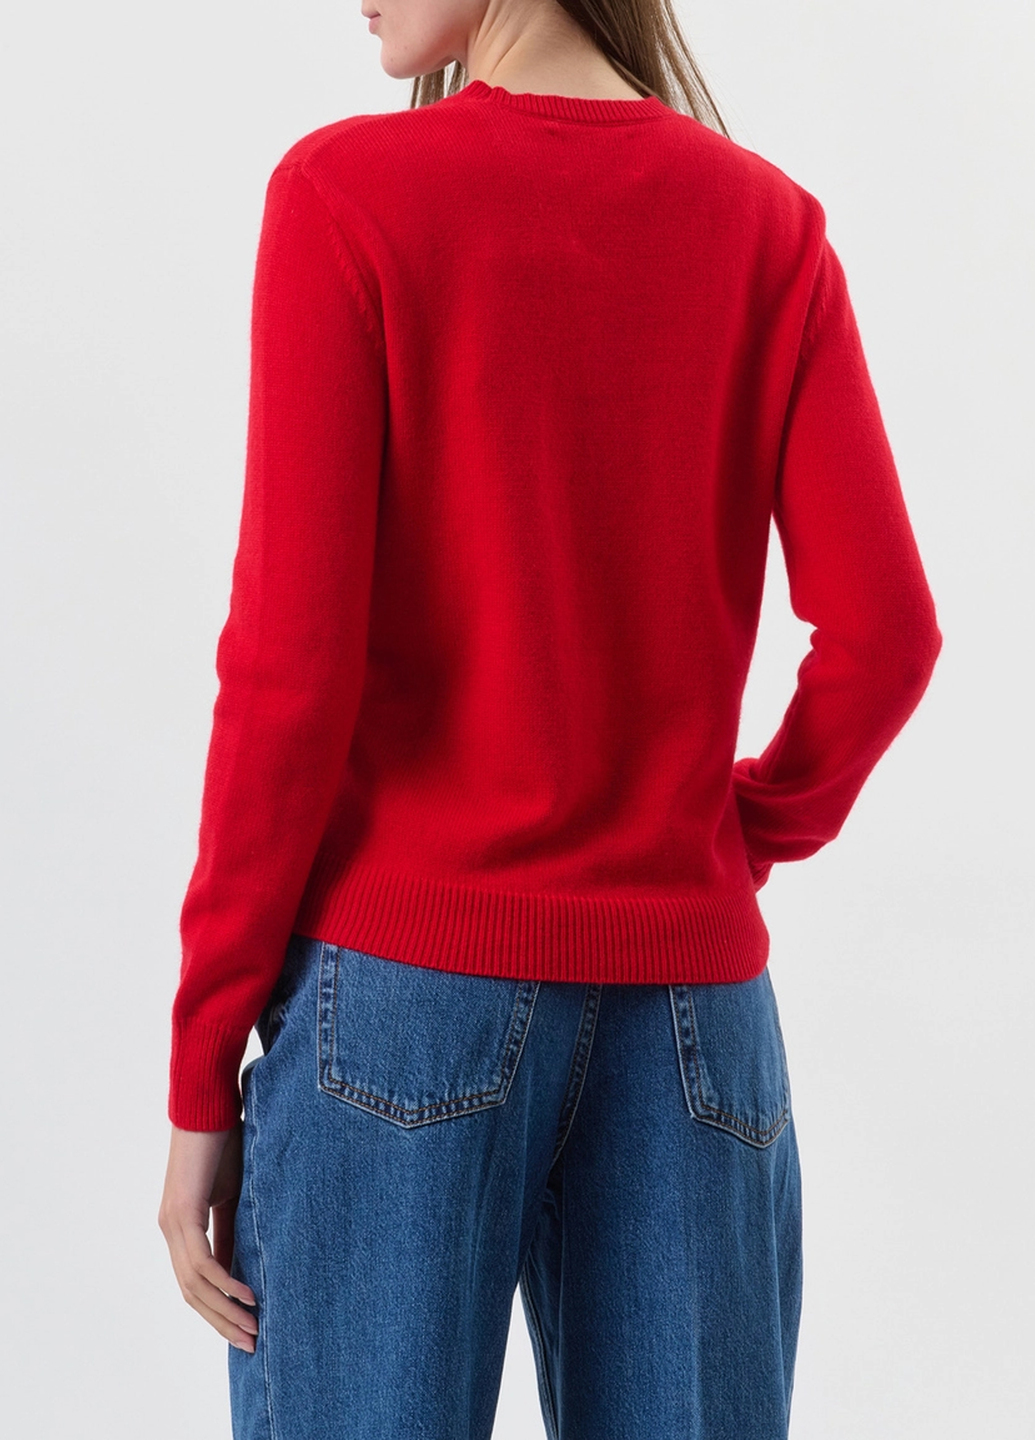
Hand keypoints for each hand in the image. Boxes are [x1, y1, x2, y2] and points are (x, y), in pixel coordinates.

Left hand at [158, 1122, 259, 1351]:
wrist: (209, 1105)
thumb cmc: (223, 1142)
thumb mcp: (232, 1195)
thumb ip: (231, 1230)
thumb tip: (240, 1268)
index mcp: (181, 1228)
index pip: (195, 1284)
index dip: (218, 1312)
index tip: (245, 1332)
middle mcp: (171, 1230)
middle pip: (192, 1294)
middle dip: (222, 1323)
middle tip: (251, 1344)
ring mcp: (173, 1223)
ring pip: (195, 1284)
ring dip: (225, 1311)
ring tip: (253, 1328)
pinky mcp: (182, 1213)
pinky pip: (201, 1261)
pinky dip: (224, 1282)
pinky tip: (246, 1295)